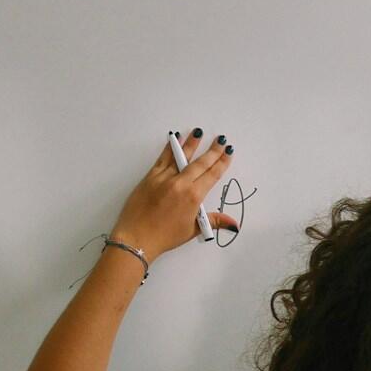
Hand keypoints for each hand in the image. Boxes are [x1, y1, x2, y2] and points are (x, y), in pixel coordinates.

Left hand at [109, 130, 238, 261]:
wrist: (137, 238)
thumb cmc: (164, 236)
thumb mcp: (193, 229)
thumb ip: (214, 221)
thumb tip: (233, 225)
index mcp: (193, 197)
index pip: (212, 175)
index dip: (222, 163)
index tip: (227, 153)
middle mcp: (180, 184)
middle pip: (200, 163)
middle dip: (212, 151)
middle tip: (220, 140)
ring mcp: (164, 178)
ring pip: (181, 157)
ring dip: (191, 144)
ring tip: (198, 132)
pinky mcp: (150, 177)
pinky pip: (163, 158)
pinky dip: (170, 148)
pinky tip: (175, 139)